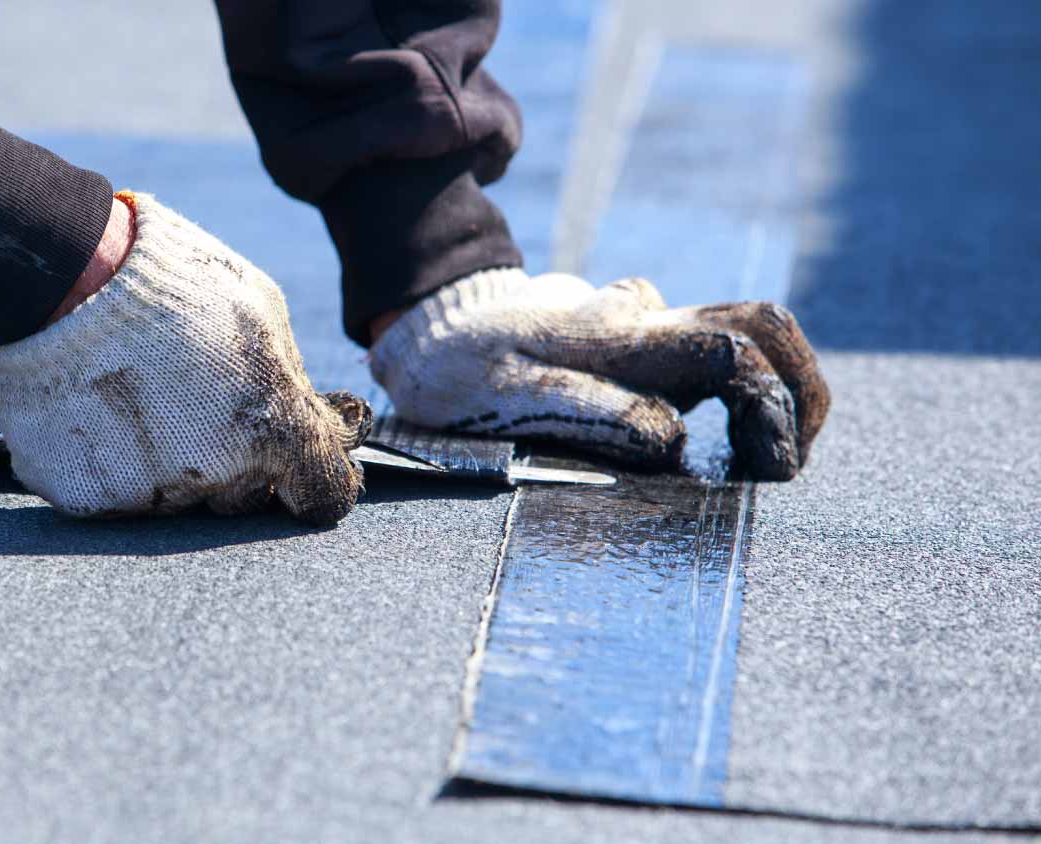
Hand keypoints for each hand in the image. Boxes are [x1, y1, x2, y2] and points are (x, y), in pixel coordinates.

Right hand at [0, 191, 370, 523]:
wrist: (65, 279)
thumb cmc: (178, 286)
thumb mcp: (264, 316)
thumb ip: (295, 383)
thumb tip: (322, 422)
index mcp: (273, 433)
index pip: (324, 499)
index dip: (318, 481)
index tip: (301, 464)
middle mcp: (215, 476)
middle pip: (246, 499)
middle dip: (238, 461)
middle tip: (203, 401)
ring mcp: (147, 494)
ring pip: (179, 498)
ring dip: (173, 460)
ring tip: (144, 390)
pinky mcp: (87, 497)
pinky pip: (117, 493)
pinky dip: (115, 460)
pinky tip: (102, 406)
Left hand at [369, 269, 829, 478]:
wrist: (430, 323)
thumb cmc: (459, 373)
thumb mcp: (504, 399)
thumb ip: (589, 412)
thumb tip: (672, 439)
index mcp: (619, 338)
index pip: (731, 351)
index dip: (771, 406)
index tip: (769, 468)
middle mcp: (645, 318)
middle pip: (763, 324)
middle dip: (802, 388)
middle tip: (792, 462)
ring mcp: (646, 319)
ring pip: (744, 329)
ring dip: (779, 386)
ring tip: (772, 456)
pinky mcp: (639, 332)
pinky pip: (713, 346)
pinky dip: (744, 387)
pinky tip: (732, 438)